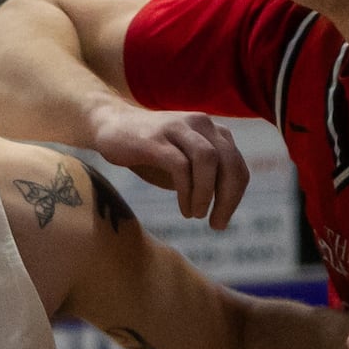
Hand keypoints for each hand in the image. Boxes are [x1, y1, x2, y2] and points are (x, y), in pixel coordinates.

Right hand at [88, 103, 249, 226]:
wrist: (111, 125)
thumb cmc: (151, 152)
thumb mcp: (185, 165)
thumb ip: (207, 179)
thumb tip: (224, 209)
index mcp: (212, 131)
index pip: (237, 166)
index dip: (234, 196)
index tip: (221, 219)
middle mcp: (200, 124)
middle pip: (229, 162)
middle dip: (228, 198)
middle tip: (216, 224)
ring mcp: (178, 128)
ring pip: (208, 160)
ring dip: (206, 193)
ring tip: (196, 214)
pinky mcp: (155, 139)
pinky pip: (180, 165)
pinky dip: (186, 191)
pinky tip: (183, 208)